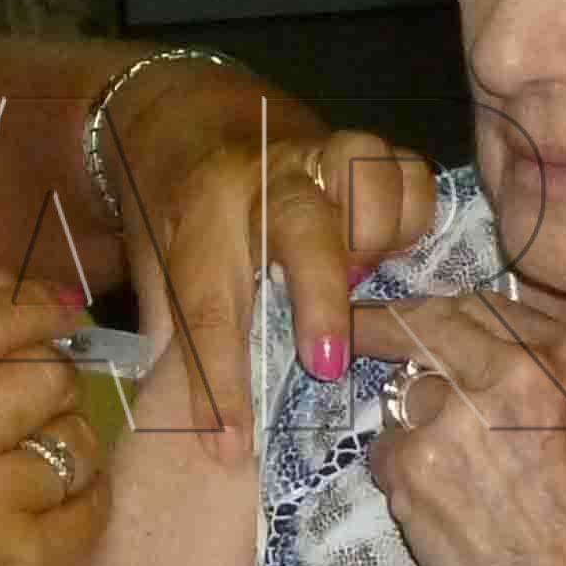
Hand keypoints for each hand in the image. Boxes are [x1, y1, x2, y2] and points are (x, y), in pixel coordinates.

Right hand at [0, 273, 107, 565]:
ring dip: (68, 447)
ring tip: (29, 475)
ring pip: (80, 439)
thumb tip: (7, 282)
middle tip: (33, 410)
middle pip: (47, 378)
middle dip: (53, 384)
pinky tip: (43, 518)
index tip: (59, 308)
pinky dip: (80, 502)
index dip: (31, 307)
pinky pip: (94, 503)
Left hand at [117, 67, 434, 430]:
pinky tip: (390, 247)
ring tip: (364, 276)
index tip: (229, 445)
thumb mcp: (156, 267)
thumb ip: (173, 334)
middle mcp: (261, 179)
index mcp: (198, 217)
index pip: (207, 309)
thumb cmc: (175, 210)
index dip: (219, 384)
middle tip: (327, 362)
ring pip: (365, 176)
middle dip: (320, 296)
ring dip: (375, 234)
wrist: (186, 119)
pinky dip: (409, 214)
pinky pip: (408, 172)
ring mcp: (316, 155)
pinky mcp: (360, 149)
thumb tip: (182, 427)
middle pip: (303, 228)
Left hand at [346, 296, 565, 565]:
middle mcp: (510, 370)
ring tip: (449, 476)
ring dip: (411, 420)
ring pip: (404, 390)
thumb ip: (547, 385)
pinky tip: (439, 512)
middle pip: (429, 321)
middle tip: (361, 328)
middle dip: (389, 325)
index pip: (487, 306)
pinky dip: (400, 472)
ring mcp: (452, 412)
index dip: (449, 315)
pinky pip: (386, 447)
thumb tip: (487, 354)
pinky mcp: (409, 461)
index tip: (422, 319)